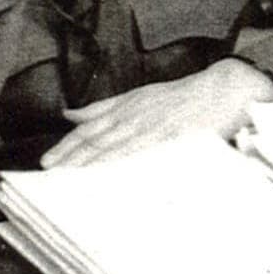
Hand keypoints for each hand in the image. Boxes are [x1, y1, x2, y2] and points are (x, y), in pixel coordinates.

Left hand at [42, 58, 272, 169]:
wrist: (225, 90)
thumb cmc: (180, 96)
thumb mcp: (136, 96)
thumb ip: (101, 108)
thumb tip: (68, 114)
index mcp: (124, 111)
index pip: (88, 131)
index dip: (66, 147)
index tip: (47, 162)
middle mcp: (134, 121)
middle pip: (97, 143)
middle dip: (72, 161)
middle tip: (49, 177)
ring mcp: (155, 132)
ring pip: (118, 152)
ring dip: (94, 168)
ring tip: (72, 183)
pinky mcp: (175, 143)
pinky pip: (148, 159)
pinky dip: (129, 170)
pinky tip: (115, 183)